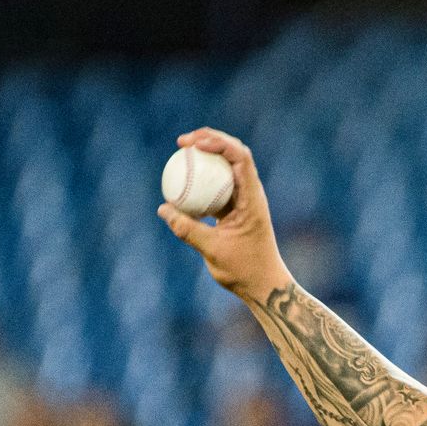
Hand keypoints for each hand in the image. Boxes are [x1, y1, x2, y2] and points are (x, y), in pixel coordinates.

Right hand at [156, 128, 291, 299]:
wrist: (263, 285)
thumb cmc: (244, 270)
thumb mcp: (212, 250)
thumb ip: (187, 229)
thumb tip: (163, 209)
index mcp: (252, 198)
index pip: (240, 158)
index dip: (219, 143)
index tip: (194, 145)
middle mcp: (251, 194)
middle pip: (234, 154)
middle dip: (210, 140)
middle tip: (182, 142)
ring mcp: (243, 200)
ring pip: (225, 168)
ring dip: (205, 157)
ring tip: (181, 152)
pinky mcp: (235, 209)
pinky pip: (216, 187)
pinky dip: (201, 181)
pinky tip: (181, 182)